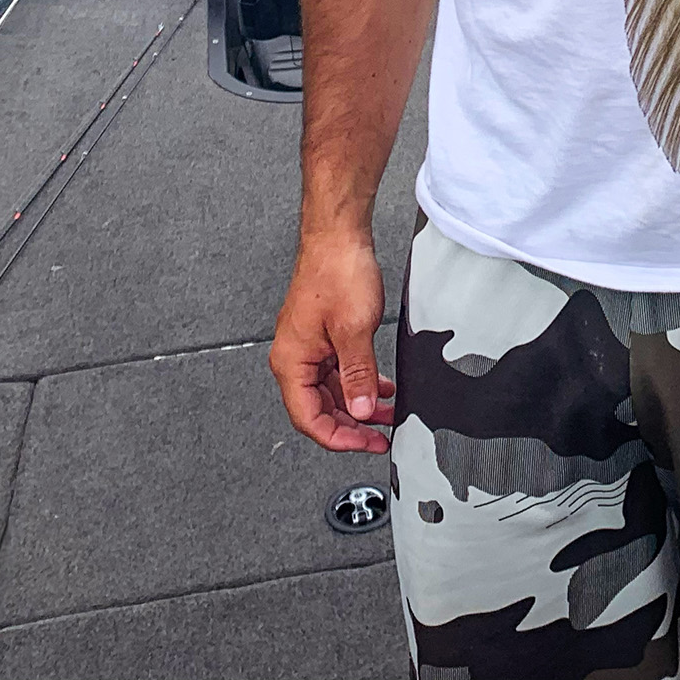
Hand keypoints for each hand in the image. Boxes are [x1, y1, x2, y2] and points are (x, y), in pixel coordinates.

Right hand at [270, 231, 395, 452]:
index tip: (366, 444)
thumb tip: (362, 412)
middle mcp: (294, 357)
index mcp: (291, 361)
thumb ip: (358, 375)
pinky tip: (380, 387)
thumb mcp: (354, 329)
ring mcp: (309, 346)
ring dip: (359, 404)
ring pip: (331, 391)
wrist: (339, 235)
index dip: (339, 438)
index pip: (309, 419)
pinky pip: (338, 370)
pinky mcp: (323, 335)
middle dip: (352, 425)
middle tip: (380, 436)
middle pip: (319, 409)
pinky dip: (359, 382)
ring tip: (387, 415)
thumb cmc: (337, 270)